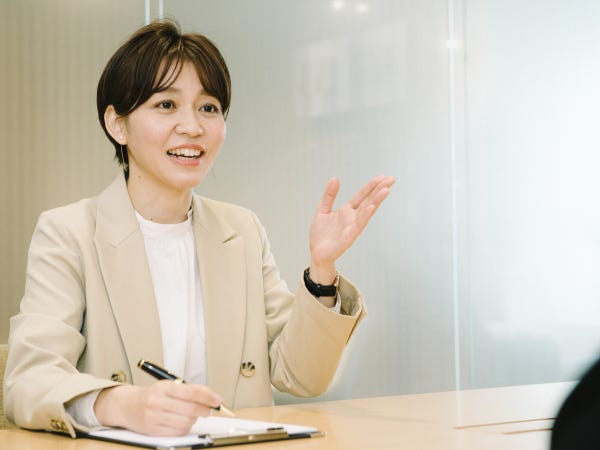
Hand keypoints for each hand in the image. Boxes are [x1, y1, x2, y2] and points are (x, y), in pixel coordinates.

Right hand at [94, 381, 222, 435]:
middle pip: (190, 409)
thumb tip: (211, 396)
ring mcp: (154, 417)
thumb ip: (189, 390)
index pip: (191, 392)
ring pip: (185, 422)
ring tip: (193, 415)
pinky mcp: (152, 430)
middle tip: (210, 409)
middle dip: (205, 410)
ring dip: (194, 419)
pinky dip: (185, 428)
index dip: (208, 396)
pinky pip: (177, 432)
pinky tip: (185, 422)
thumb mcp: (169, 386)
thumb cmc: (152, 395)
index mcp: (163, 387)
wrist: (127, 406)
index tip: (218, 400)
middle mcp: (157, 401)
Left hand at [309, 175, 394, 282]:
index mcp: (347, 210)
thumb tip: (335, 178)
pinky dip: (365, 215)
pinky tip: (372, 207)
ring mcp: (352, 227)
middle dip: (379, 189)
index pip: (362, 195)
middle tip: (391, 179)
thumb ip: (329, 195)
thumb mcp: (322, 210)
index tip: (382, 177)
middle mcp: (352, 217)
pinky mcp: (349, 237)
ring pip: (367, 211)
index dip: (371, 186)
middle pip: (368, 200)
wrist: (317, 253)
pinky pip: (359, 224)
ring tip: (386, 190)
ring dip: (376, 200)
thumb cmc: (321, 235)